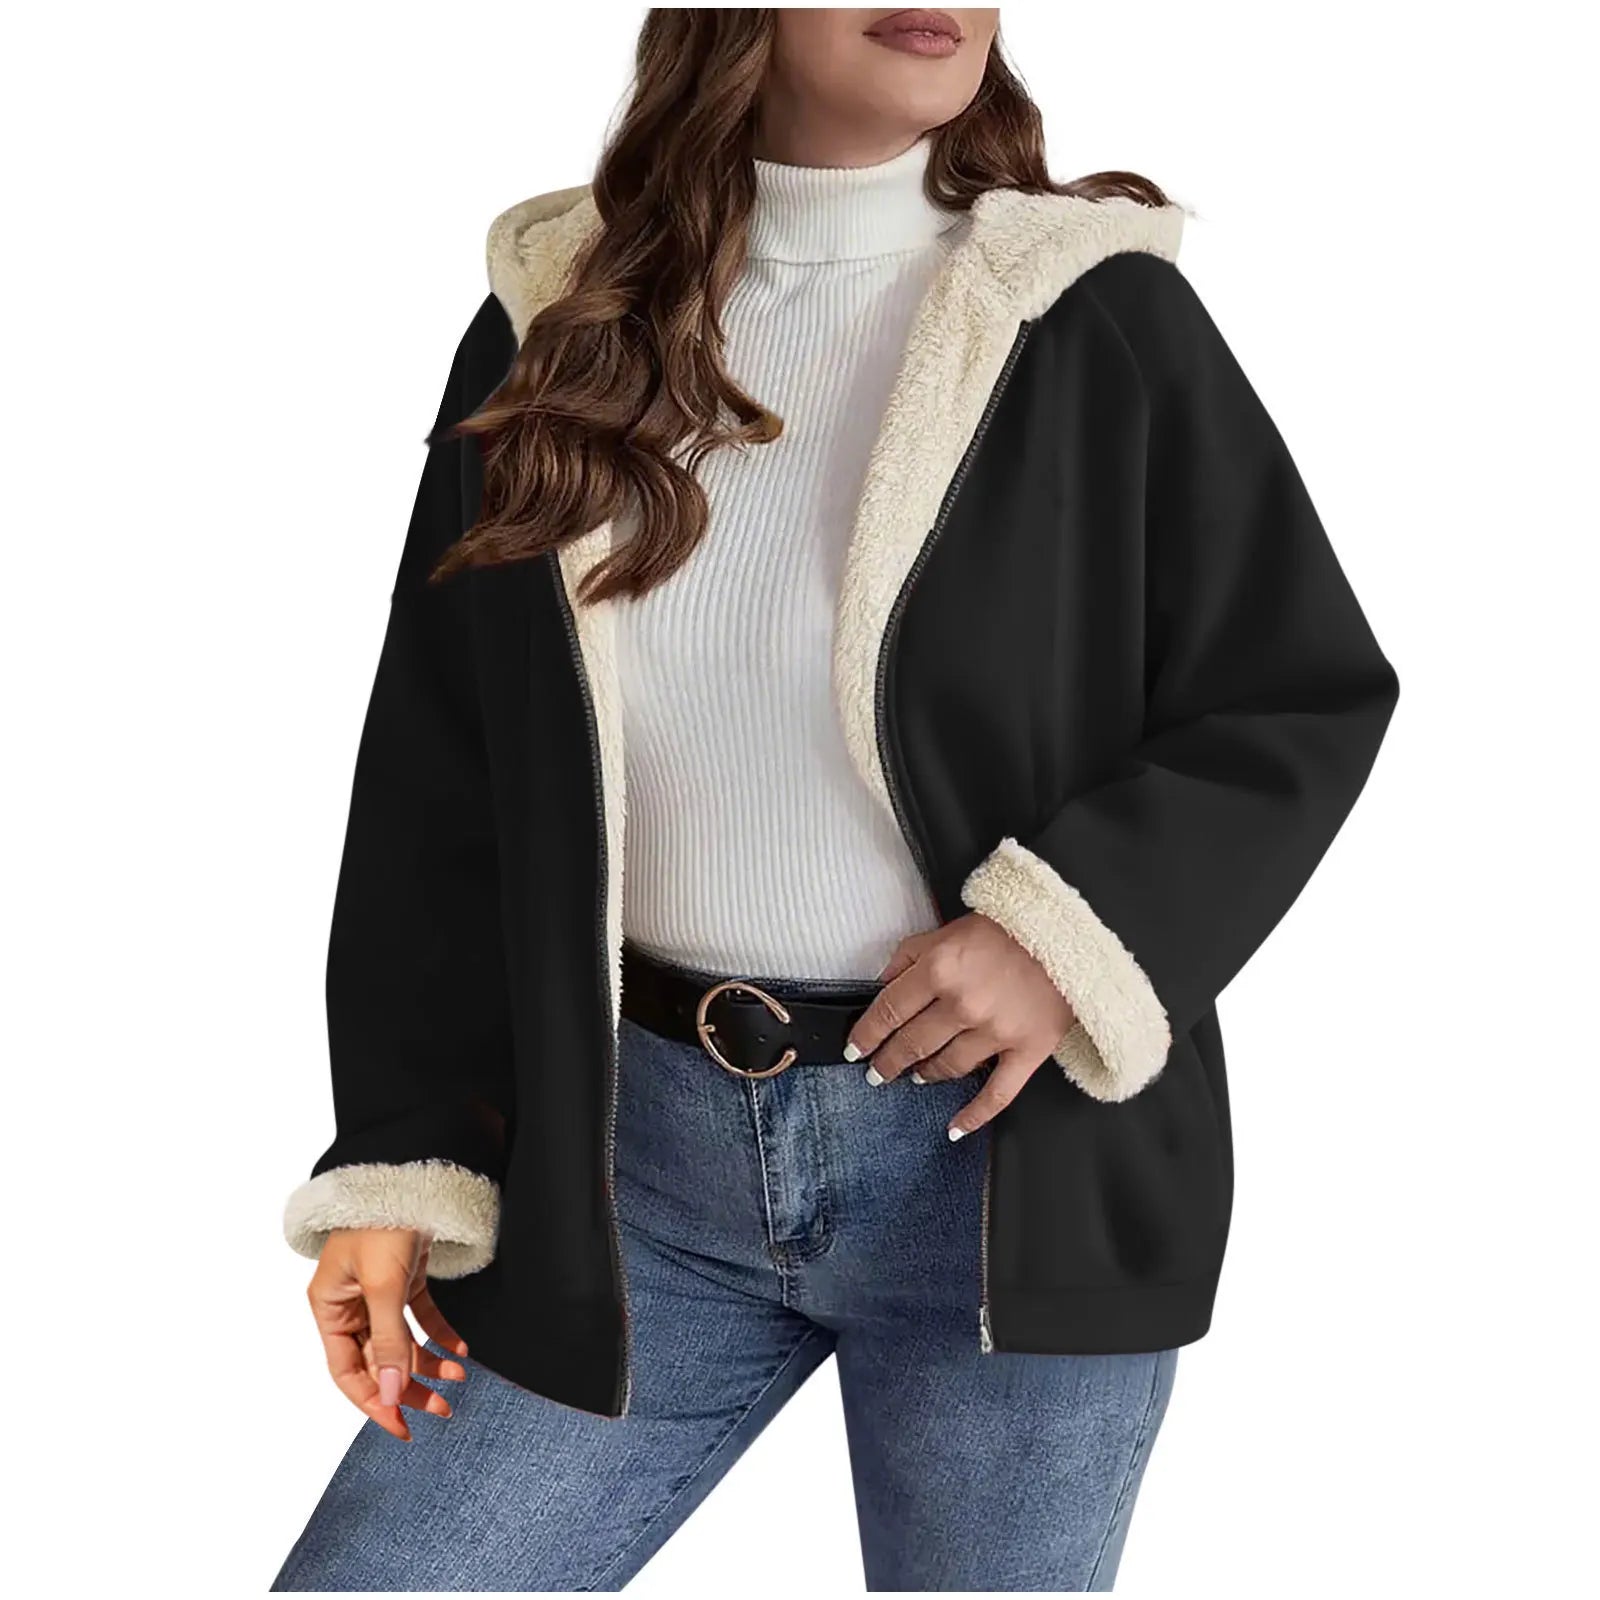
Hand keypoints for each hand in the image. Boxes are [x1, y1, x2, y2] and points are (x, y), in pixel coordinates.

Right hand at [306, 1228, 469, 1440]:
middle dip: (408, 1385)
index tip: (401, 1428)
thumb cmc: (382, 1221)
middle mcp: (349, 1302)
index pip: (346, 1371)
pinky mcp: (404, 1276)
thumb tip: (389, 1394)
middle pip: (376, 1360)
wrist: (411, 1170)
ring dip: (428, 1363)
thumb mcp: (384, 1285)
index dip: (372, 1402)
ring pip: (400, 1342)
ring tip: (458, 1379)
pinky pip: (420, 1317)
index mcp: (329, 1306)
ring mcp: (377, 1289)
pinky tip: (461, 1350)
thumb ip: (387, 1342)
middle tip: (441, 1408)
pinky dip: (439, 1334)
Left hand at [846, 912, 1073, 1139]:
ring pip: (947, 1068)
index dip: (867, 1035)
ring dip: (925, 1075)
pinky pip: (997, 1094)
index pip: (889, 1011)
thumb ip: (909, 956)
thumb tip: (881, 984)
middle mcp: (962, 1004)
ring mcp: (995, 1031)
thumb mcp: (947, 929)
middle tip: (877, 1072)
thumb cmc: (1006, 929)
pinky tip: (954, 1129)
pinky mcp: (1027, 1051)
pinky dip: (973, 1116)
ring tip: (916, 1076)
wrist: (1068, 935)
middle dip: (889, 1061)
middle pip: (912, 1044)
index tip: (855, 1049)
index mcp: (939, 969)